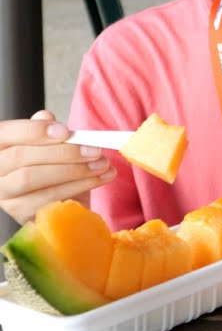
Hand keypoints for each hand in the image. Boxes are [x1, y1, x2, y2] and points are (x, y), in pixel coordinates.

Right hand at [0, 110, 114, 222]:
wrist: (63, 197)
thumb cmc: (53, 164)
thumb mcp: (50, 143)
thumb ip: (45, 129)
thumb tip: (46, 117)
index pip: (5, 133)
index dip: (33, 130)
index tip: (65, 131)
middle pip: (20, 157)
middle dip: (62, 152)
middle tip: (95, 150)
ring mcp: (4, 195)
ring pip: (32, 179)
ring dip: (74, 170)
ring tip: (103, 164)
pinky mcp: (20, 213)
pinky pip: (46, 200)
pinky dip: (78, 187)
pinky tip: (98, 178)